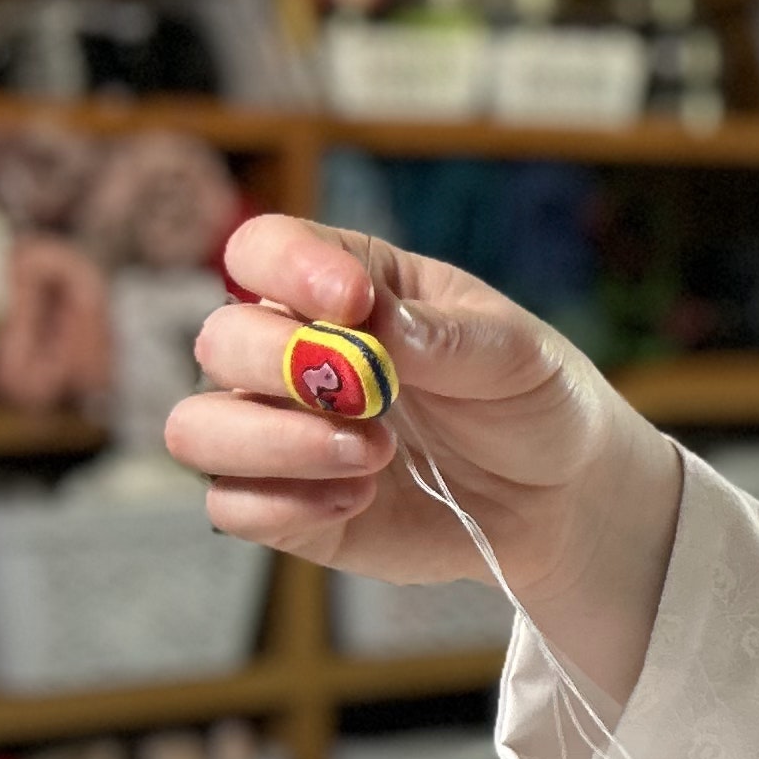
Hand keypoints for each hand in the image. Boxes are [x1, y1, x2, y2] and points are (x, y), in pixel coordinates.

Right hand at [167, 214, 684, 705]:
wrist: (560, 495)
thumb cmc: (533, 398)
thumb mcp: (515, 353)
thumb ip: (442, 334)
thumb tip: (366, 321)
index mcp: (343, 285)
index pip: (263, 249)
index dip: (287, 268)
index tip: (351, 302)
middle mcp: (292, 352)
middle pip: (219, 339)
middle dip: (279, 363)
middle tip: (369, 396)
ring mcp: (282, 433)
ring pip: (198, 429)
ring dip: (274, 442)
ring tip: (370, 454)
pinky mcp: (287, 509)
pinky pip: (231, 508)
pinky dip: (286, 506)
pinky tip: (359, 499)